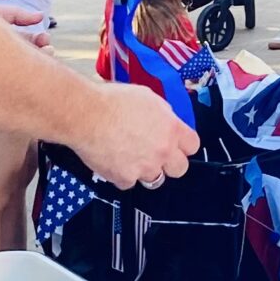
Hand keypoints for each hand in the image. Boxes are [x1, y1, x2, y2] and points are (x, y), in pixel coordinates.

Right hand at [77, 80, 198, 189]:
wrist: (86, 114)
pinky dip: (122, 175)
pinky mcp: (125, 178)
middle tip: (155, 155)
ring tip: (129, 155)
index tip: (177, 145)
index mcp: (171, 129)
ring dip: (145, 170)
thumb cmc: (111, 101)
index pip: (193, 146)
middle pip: (180, 169)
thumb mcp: (147, 98)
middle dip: (169, 163)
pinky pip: (129, 183)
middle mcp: (162, 151)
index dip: (183, 146)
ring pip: (154, 179)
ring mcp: (145, 167)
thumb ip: (163, 114)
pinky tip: (114, 160)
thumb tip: (166, 120)